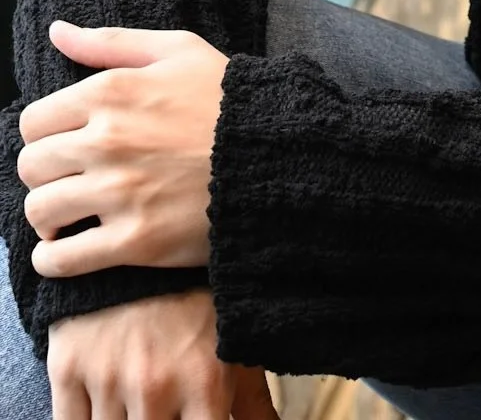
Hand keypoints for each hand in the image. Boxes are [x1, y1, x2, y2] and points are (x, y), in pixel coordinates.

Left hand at [18, 22, 228, 273]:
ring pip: (40, 212)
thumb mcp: (177, 51)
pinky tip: (65, 251)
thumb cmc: (227, 99)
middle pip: (31, 166)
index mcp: (112, 92)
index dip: (46, 135)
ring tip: (69, 218)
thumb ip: (111, 42)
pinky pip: (62, 259)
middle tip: (69, 180)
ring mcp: (119, 192)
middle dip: (45, 175)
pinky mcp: (134, 240)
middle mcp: (107, 141)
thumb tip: (57, 31)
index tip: (65, 145)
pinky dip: (53, 260)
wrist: (278, 155)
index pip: (34, 121)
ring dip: (47, 218)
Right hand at [47, 291, 277, 419]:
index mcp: (204, 384)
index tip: (191, 416)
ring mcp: (109, 378)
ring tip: (138, 398)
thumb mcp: (232, 347)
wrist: (143, 239)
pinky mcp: (67, 367)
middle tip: (161, 402)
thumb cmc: (196, 302)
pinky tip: (104, 405)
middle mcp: (155, 386)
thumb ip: (252, 406)